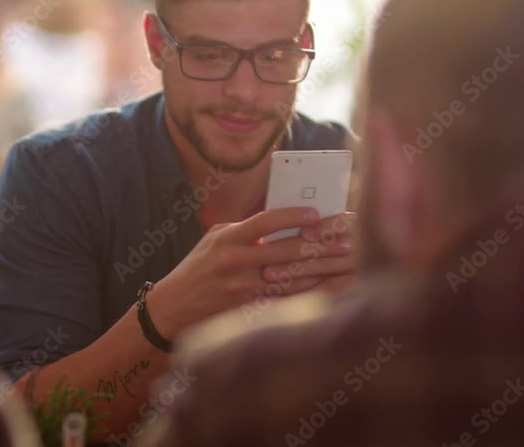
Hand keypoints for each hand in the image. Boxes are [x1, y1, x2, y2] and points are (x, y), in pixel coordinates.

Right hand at [146, 208, 351, 339]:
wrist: (174, 306)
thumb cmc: (199, 267)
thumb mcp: (216, 239)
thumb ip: (247, 229)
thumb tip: (286, 221)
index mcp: (227, 239)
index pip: (264, 222)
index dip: (292, 217)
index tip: (316, 214)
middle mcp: (236, 263)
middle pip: (287, 250)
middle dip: (321, 243)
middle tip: (348, 236)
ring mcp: (244, 289)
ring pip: (293, 277)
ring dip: (324, 267)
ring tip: (349, 257)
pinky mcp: (250, 310)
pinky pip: (289, 299)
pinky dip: (313, 291)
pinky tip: (333, 283)